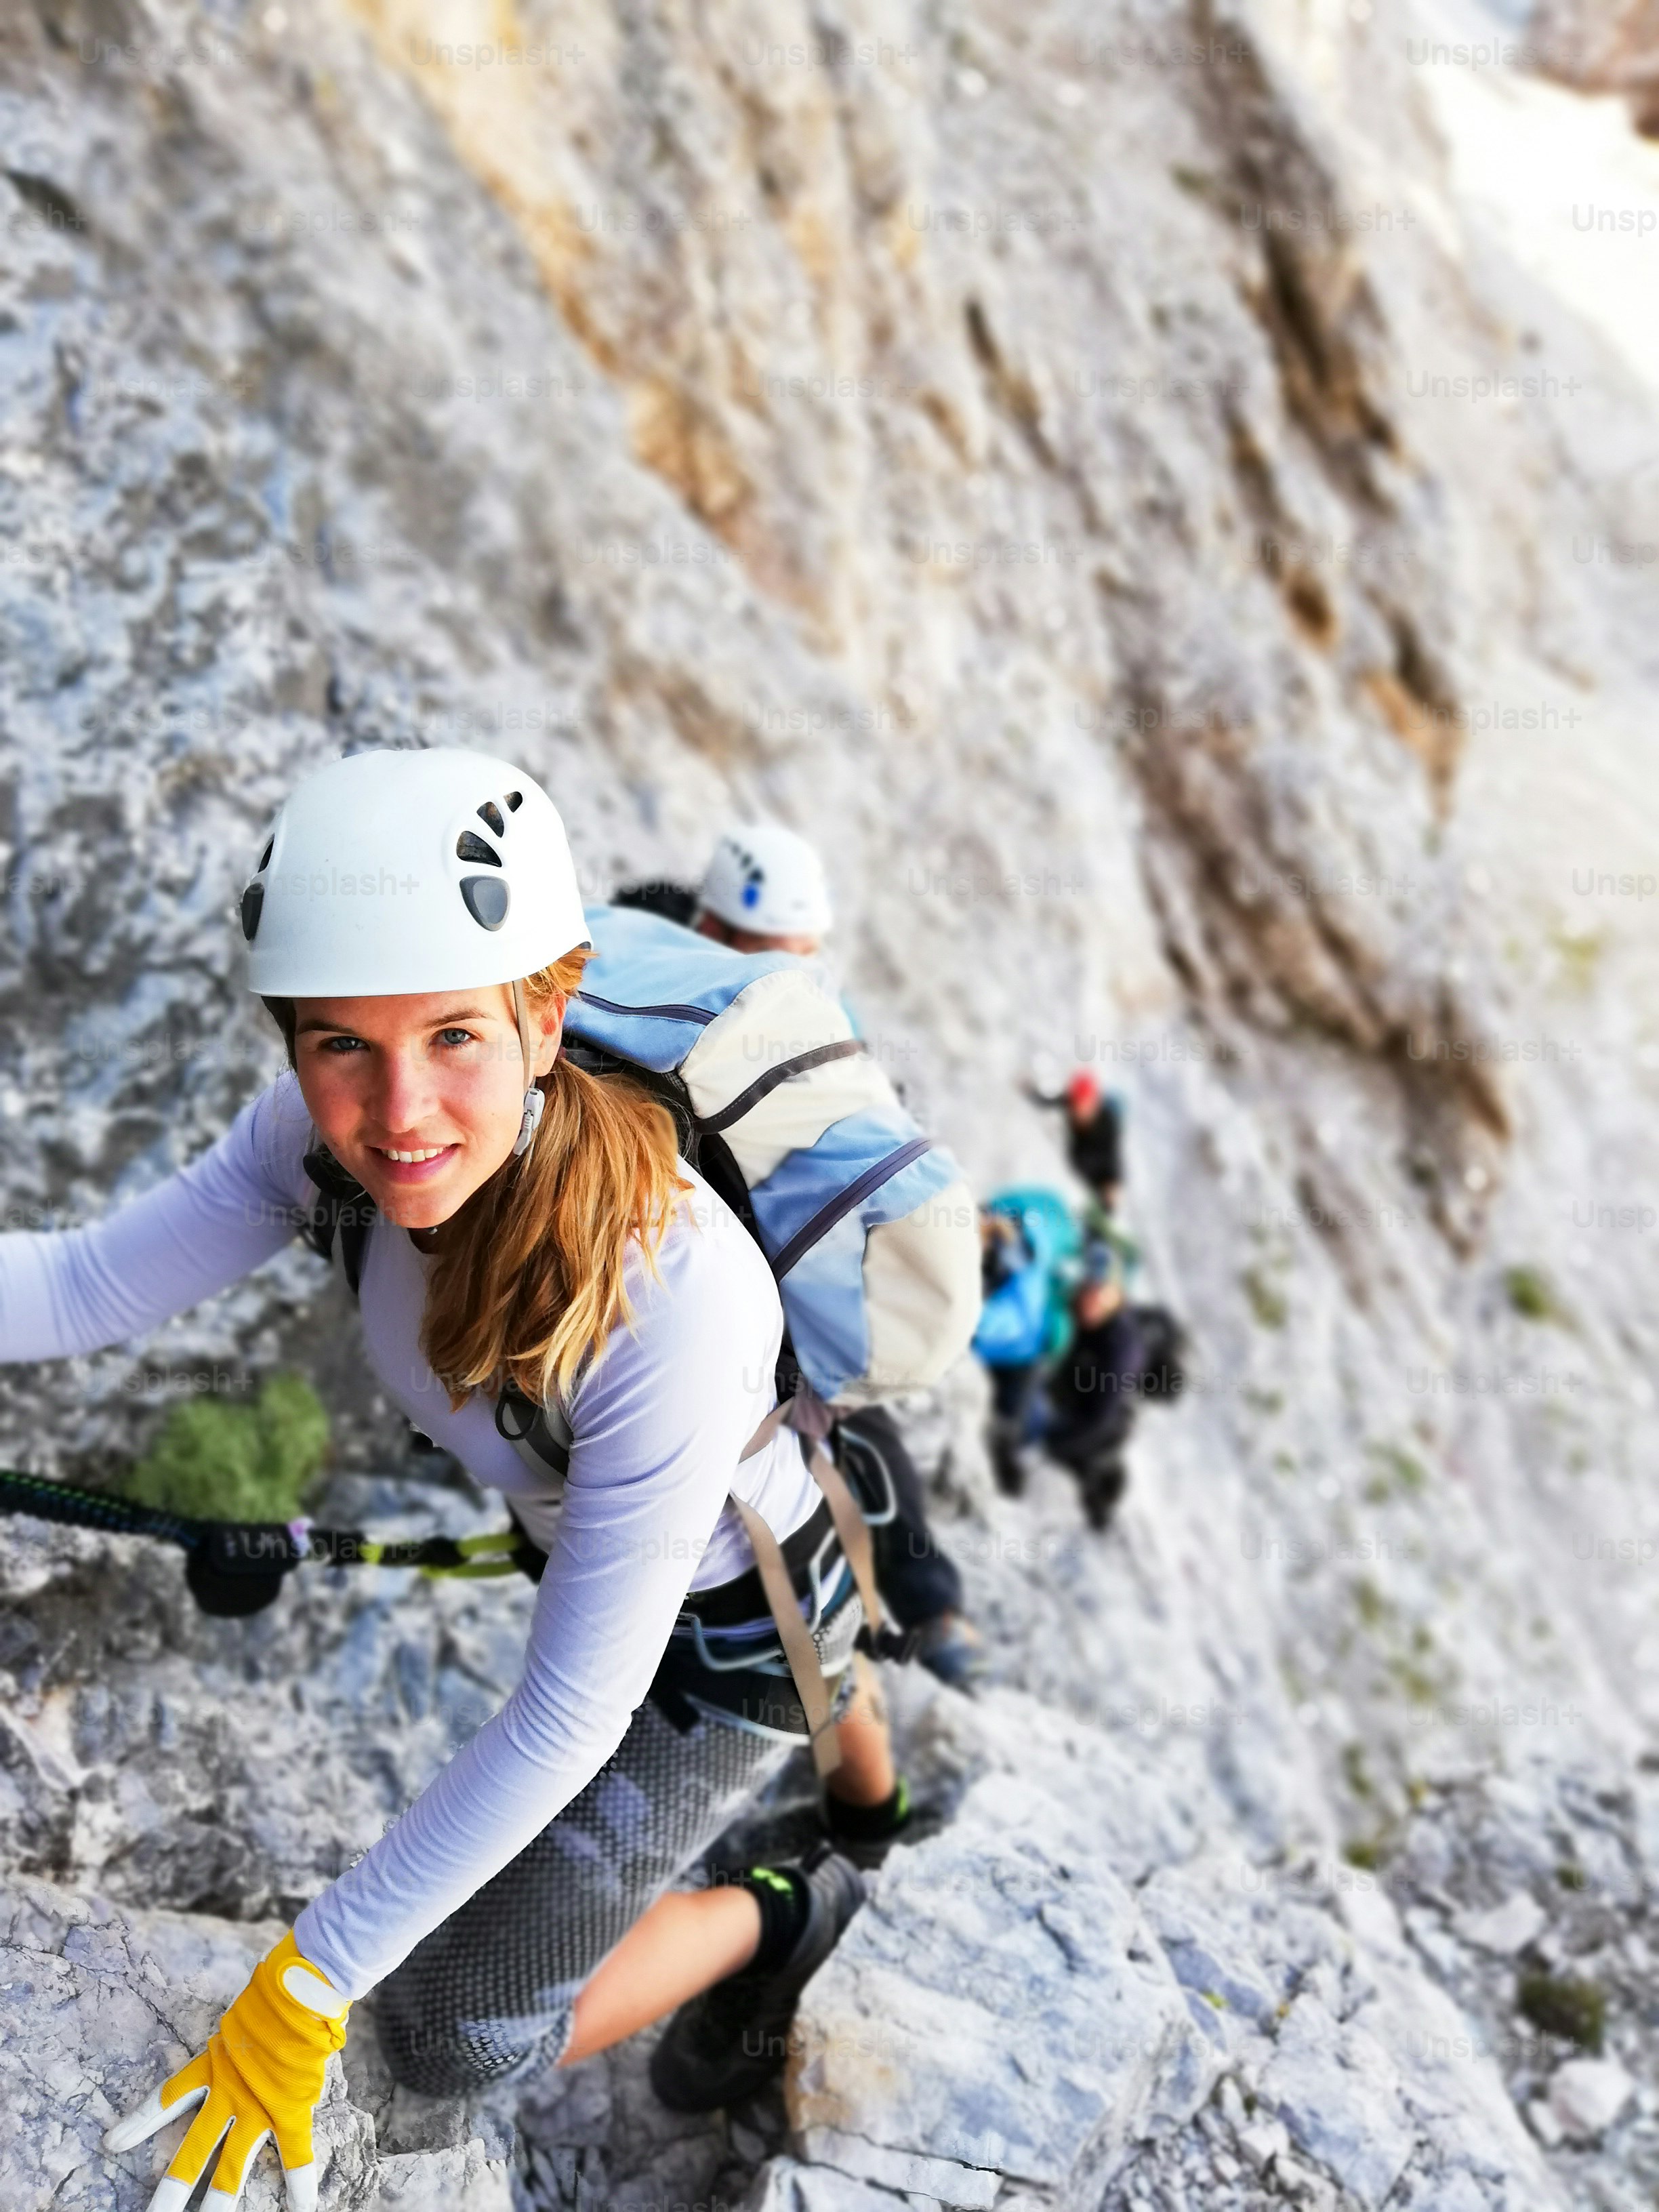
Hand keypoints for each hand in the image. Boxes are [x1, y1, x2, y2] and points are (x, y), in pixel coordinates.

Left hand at [104, 1930, 349, 2211]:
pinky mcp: (291, 2110)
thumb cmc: (273, 1991)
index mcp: (211, 2066)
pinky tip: (302, 2207)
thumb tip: (233, 2041)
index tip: (111, 2145)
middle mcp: (227, 2094)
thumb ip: (231, 2041)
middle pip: (192, 2153)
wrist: (303, 1988)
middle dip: (170, 2191)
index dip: (138, 2123)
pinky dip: (300, 2180)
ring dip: (219, 2203)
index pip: (165, 2099)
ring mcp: (258, 2107)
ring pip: (232, 2167)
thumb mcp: (237, 2017)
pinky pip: (296, 2152)